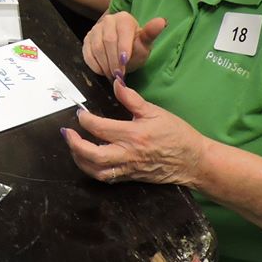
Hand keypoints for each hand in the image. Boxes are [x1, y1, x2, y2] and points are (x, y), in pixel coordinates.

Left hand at [60, 78, 207, 186]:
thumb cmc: (177, 134)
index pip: (99, 128)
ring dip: (80, 159)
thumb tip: (115, 83)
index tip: (80, 114)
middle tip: (67, 133)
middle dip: (74, 144)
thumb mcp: (155, 111)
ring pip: (96, 170)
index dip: (85, 120)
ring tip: (74, 146)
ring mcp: (128, 169)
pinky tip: (88, 160)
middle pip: (92, 154)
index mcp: (133, 135)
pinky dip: (93, 169)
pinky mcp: (130, 177)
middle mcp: (127, 154)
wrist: (194, 161)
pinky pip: (106, 177)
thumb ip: (132, 98)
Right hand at [82, 12, 166, 80]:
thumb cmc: (136, 47)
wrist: (123, 50)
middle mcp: (107, 20)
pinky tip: (104, 71)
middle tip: (120, 75)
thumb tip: (162, 21)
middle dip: (114, 60)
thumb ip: (151, 34)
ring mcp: (95, 30)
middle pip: (107, 41)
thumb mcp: (145, 44)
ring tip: (113, 74)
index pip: (121, 33)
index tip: (126, 63)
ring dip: (105, 65)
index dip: (123, 49)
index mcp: (123, 18)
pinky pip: (88, 54)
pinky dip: (95, 66)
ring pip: (97, 48)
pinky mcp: (86, 40)